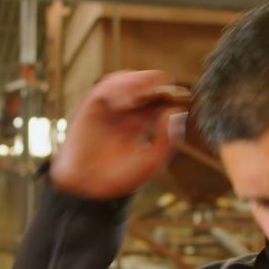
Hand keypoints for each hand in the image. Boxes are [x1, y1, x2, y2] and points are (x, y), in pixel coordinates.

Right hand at [51, 70, 189, 199]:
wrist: (89, 188)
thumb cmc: (119, 177)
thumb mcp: (151, 161)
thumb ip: (166, 139)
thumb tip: (176, 111)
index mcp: (139, 120)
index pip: (157, 96)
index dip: (168, 91)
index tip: (179, 93)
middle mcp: (124, 110)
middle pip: (142, 83)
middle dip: (153, 81)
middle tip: (164, 87)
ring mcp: (107, 107)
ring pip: (124, 80)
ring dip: (136, 81)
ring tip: (145, 90)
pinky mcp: (91, 107)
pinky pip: (104, 88)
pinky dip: (117, 88)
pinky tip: (127, 100)